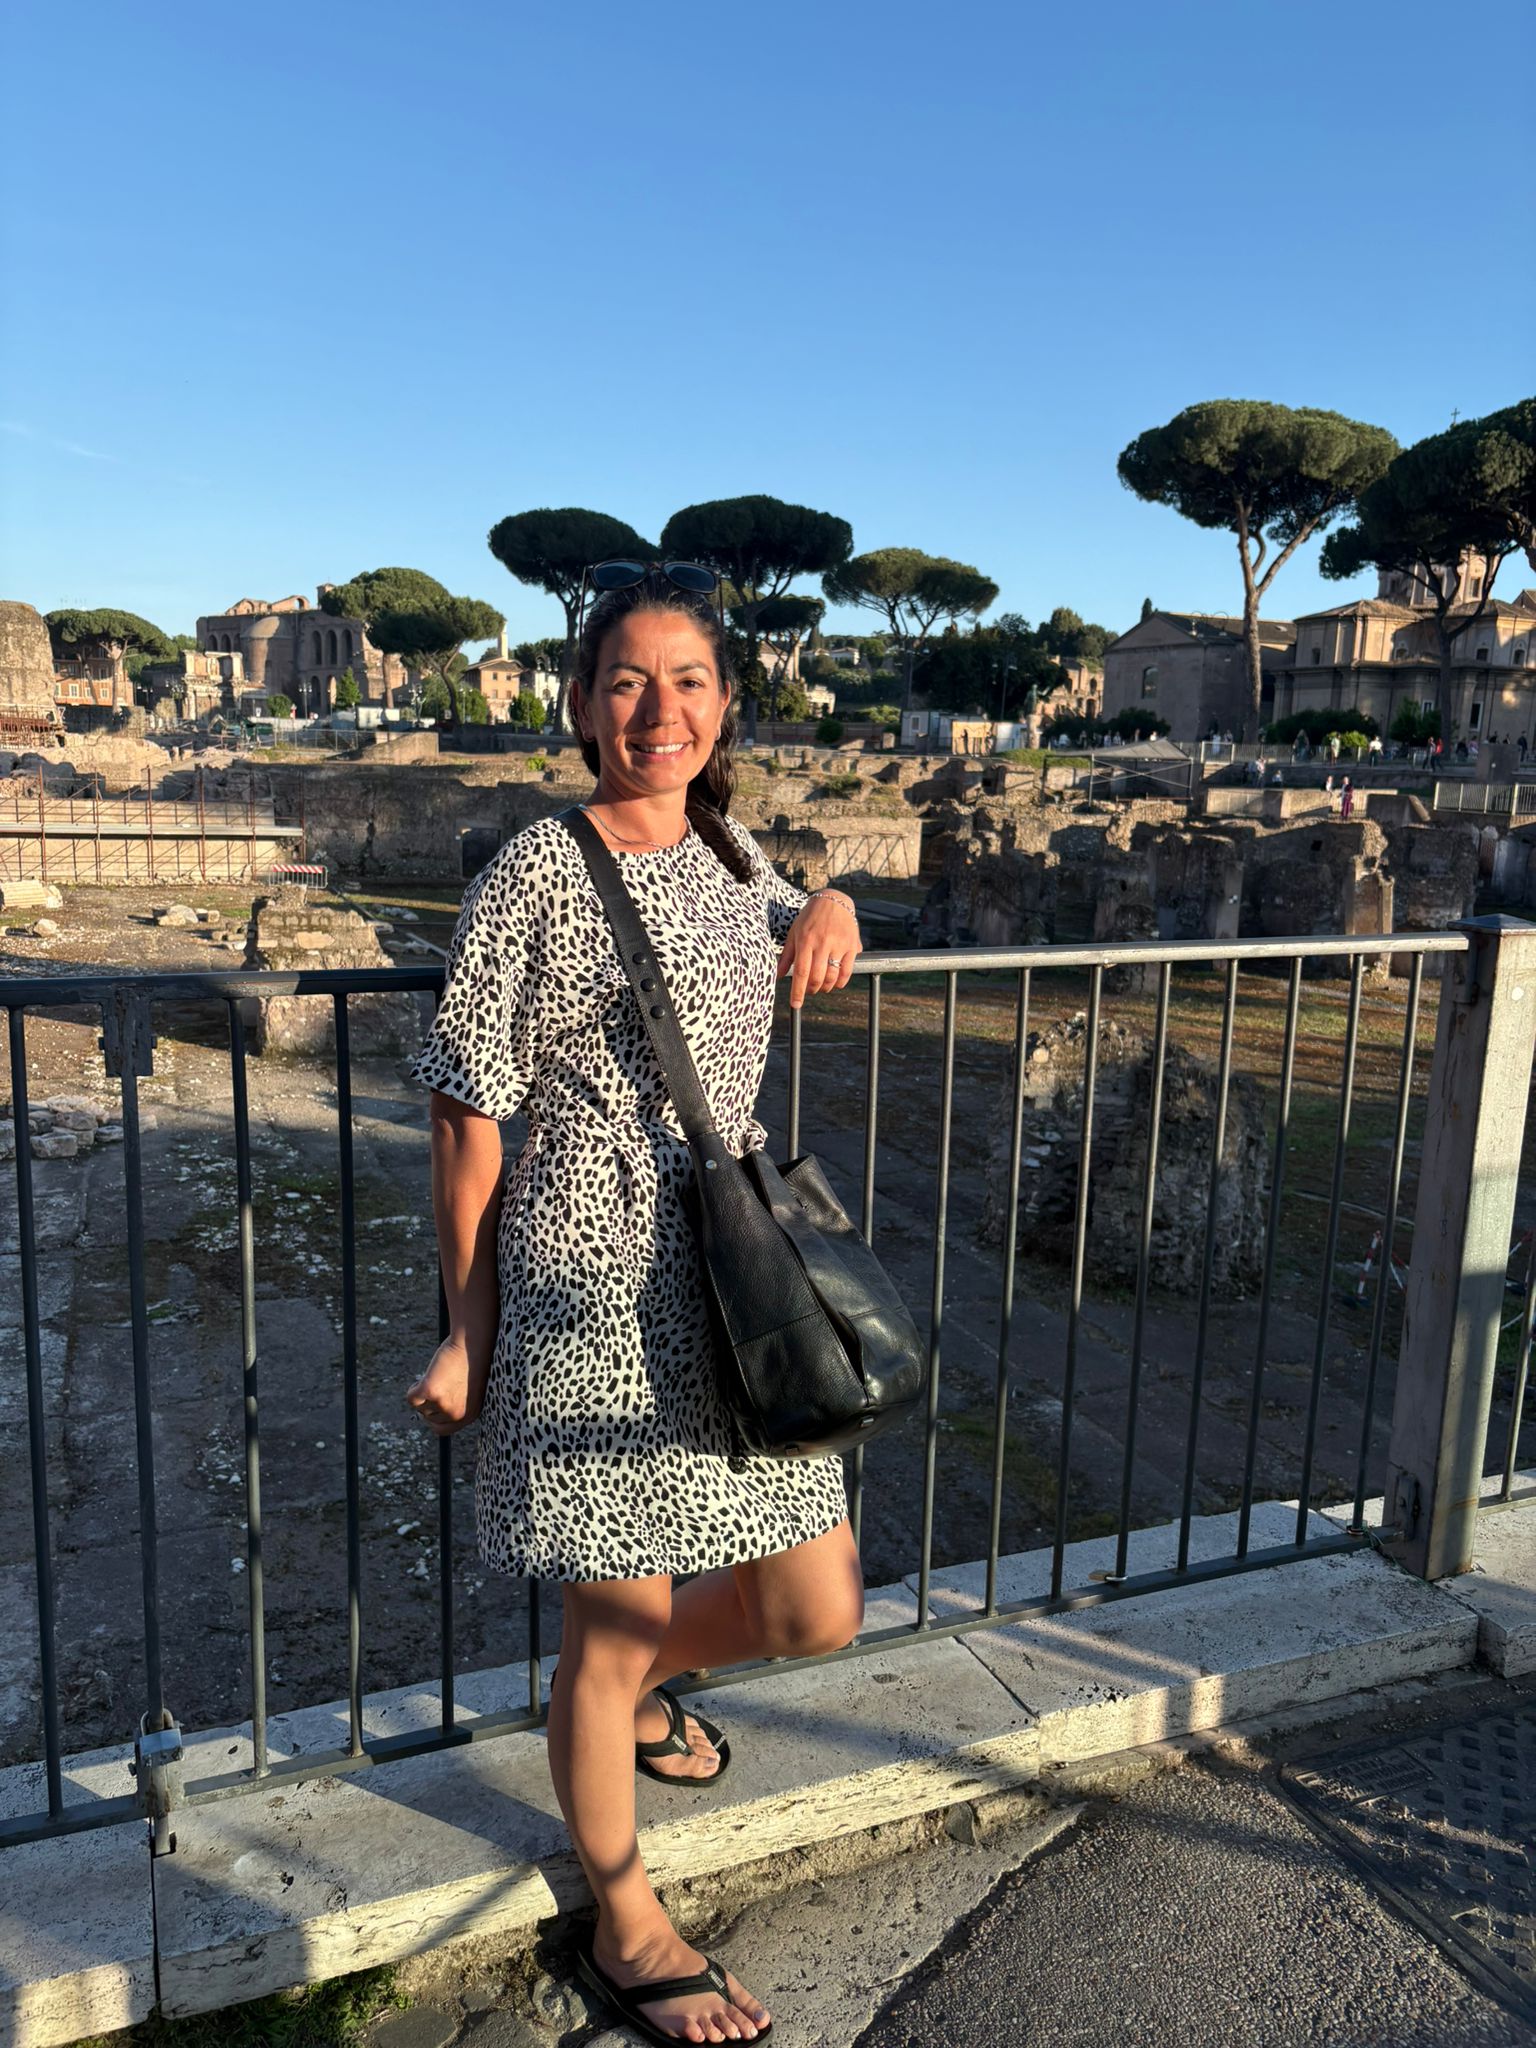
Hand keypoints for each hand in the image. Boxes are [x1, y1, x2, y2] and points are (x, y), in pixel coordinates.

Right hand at [405, 1335, 484, 1437]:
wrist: (473, 1343)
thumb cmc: (473, 1363)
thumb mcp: (469, 1390)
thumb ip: (456, 1404)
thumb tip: (433, 1413)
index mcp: (469, 1415)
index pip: (443, 1430)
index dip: (434, 1420)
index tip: (431, 1408)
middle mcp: (456, 1414)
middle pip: (428, 1417)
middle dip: (428, 1403)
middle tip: (436, 1385)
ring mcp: (443, 1404)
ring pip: (421, 1406)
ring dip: (424, 1392)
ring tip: (439, 1375)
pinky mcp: (430, 1390)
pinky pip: (411, 1397)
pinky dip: (413, 1388)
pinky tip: (428, 1375)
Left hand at [776, 894, 860, 1008]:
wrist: (833, 901)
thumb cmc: (809, 918)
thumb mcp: (794, 933)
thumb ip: (787, 955)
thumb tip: (778, 976)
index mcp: (805, 940)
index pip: (800, 972)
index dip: (798, 991)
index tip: (796, 1005)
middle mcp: (822, 942)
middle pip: (817, 977)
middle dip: (811, 990)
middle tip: (809, 991)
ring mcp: (838, 944)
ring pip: (832, 976)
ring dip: (825, 987)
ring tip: (821, 987)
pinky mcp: (851, 945)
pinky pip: (847, 970)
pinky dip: (841, 982)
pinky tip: (836, 983)